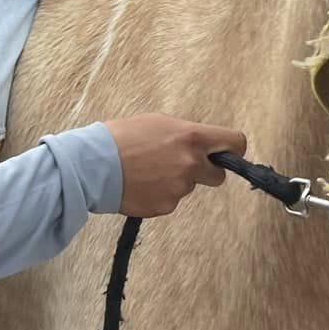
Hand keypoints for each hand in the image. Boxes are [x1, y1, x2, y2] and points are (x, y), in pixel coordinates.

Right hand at [104, 115, 244, 217]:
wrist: (93, 166)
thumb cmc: (121, 137)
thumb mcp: (159, 123)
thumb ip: (186, 135)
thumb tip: (199, 145)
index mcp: (192, 138)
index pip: (235, 143)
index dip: (234, 149)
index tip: (228, 153)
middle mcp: (191, 164)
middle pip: (218, 175)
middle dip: (205, 171)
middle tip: (182, 165)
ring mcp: (180, 188)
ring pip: (189, 187)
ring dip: (176, 181)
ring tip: (148, 171)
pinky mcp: (166, 206)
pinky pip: (171, 200)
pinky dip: (160, 194)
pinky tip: (141, 184)